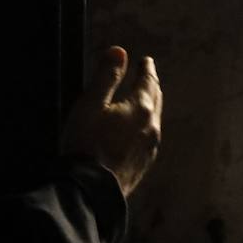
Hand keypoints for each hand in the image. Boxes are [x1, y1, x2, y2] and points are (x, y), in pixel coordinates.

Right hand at [61, 46, 162, 197]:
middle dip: (151, 85)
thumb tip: (120, 51)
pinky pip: (150, 137)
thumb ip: (107, 77)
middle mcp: (151, 126)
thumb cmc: (86, 143)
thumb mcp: (91, 103)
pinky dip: (146, 125)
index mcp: (139, 108)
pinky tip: (140, 130)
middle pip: (155, 99)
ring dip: (151, 105)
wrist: (90, 190)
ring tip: (145, 99)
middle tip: (148, 75)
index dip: (146, 69)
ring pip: (154, 119)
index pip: (147, 81)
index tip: (146, 61)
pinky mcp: (143, 164)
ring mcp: (149, 148)